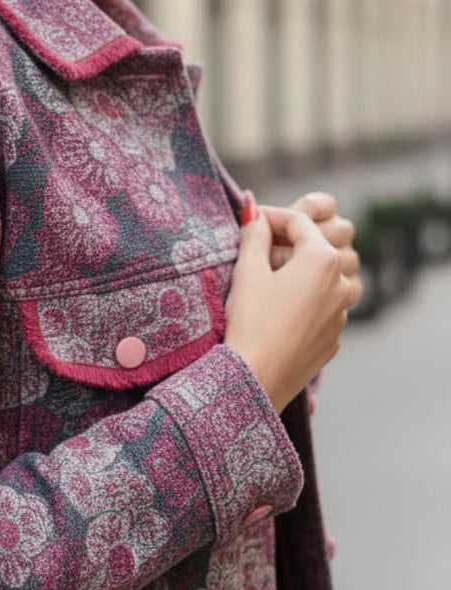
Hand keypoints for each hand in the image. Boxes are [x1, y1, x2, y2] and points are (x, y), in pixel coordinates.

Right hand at [225, 197, 360, 413]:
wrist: (256, 378)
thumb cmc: (251, 323)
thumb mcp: (247, 271)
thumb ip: (254, 235)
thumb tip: (254, 210)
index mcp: (322, 259)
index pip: (299, 221)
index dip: (270, 217)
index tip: (249, 221)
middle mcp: (341, 282)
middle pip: (318, 247)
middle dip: (291, 243)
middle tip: (259, 250)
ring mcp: (341, 313)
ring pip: (328, 279)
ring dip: (305, 272)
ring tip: (274, 280)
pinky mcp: (333, 337)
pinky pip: (325, 308)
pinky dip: (307, 301)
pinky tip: (280, 310)